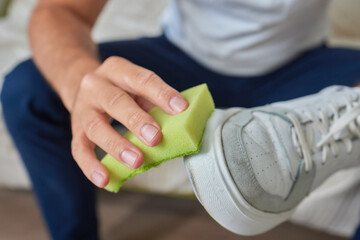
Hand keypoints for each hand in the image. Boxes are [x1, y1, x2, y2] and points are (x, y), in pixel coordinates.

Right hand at [70, 56, 187, 187]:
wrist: (85, 86)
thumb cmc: (121, 90)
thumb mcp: (136, 86)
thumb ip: (155, 101)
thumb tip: (182, 123)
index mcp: (117, 69)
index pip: (141, 79)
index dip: (161, 93)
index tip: (181, 108)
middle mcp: (96, 85)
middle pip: (115, 102)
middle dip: (136, 121)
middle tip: (155, 138)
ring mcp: (82, 108)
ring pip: (95, 127)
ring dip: (116, 146)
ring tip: (136, 161)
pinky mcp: (75, 129)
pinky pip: (78, 149)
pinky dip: (91, 166)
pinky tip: (105, 180)